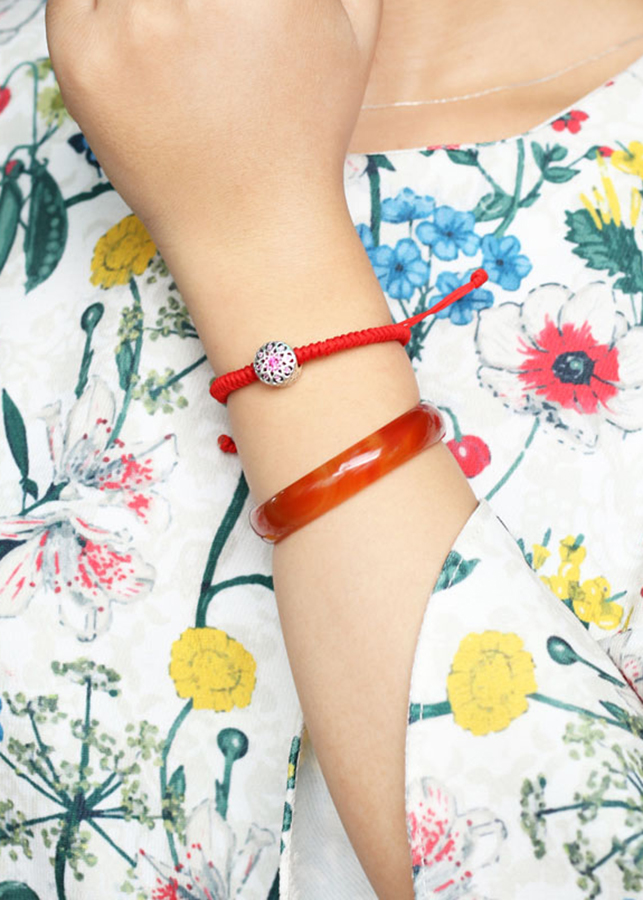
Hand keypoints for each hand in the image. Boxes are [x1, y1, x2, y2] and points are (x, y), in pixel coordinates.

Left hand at [44, 0, 381, 255]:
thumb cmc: (305, 133)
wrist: (253, 227)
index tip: (226, 5)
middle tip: (200, 18)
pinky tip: (137, 33)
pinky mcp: (81, 60)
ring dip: (150, 2)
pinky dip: (100, 3)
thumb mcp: (355, 28)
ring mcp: (128, 27)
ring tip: (174, 34)